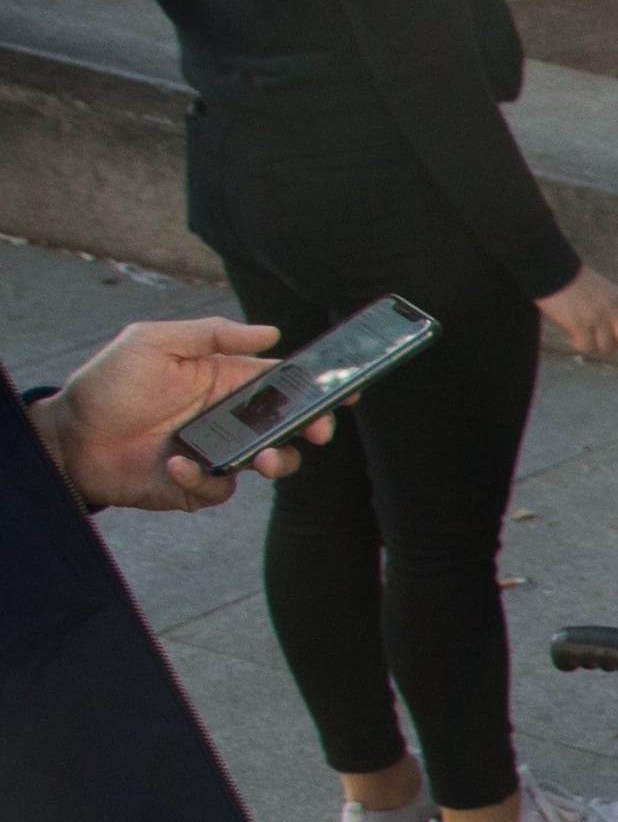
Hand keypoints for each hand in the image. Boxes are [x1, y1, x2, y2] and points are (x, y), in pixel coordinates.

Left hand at [35, 318, 330, 508]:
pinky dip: (204, 479)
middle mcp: (228, 418)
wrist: (69, 438)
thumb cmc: (107, 385)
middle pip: (289, 426)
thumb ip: (210, 335)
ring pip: (270, 462)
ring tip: (261, 458)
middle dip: (312, 428)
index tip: (345, 390)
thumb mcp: (153, 342)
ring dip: (276, 461)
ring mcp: (217, 453)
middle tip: (316, 430)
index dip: (317, 387)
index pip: (283, 382)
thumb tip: (269, 332)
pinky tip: (177, 463)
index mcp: (225, 381)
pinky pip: (220, 489)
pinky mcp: (197, 485)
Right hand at [537, 265, 617, 359]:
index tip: (609, 333)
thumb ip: (612, 308)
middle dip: (615, 345)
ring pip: (605, 347)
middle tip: (598, 338)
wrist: (550, 269)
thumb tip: (615, 332)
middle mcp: (612, 309)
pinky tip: (571, 334)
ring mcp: (597, 317)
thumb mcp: (602, 291)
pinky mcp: (578, 323)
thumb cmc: (571, 282)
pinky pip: (586, 346)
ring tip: (580, 334)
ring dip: (592, 344)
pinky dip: (578, 344)